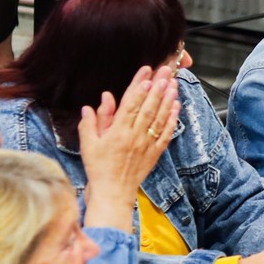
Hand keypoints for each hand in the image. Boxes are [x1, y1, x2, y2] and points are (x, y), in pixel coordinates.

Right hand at [80, 66, 180, 232]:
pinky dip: (172, 119)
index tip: (146, 72)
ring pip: (160, 117)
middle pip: (149, 106)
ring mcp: (147, 144)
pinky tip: (176, 106)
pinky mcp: (155, 153)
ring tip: (173, 82)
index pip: (130, 103)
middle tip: (166, 70)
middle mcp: (135, 136)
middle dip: (158, 86)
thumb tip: (94, 103)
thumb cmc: (98, 168)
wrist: (113, 193)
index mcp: (117, 132)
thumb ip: (91, 122)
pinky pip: (166, 133)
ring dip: (168, 98)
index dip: (139, 86)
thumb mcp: (88, 144)